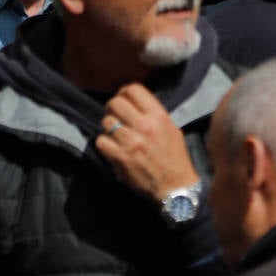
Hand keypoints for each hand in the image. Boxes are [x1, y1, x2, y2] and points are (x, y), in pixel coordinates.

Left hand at [96, 83, 199, 202]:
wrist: (175, 186)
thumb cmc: (175, 157)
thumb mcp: (171, 128)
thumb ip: (153, 115)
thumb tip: (134, 106)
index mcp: (158, 116)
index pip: (134, 89)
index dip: (124, 92)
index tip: (124, 100)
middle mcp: (144, 125)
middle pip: (115, 103)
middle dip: (112, 108)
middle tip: (115, 115)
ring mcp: (130, 141)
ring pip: (106, 122)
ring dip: (108, 127)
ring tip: (114, 134)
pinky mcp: (120, 157)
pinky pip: (100, 141)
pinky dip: (104, 143)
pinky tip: (112, 147)